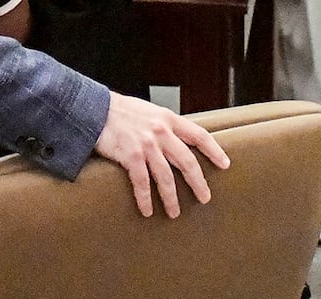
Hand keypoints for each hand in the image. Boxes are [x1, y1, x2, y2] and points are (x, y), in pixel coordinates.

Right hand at [93, 92, 229, 217]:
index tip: (225, 164)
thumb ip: (164, 126)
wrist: (95, 109)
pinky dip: (145, 198)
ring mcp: (146, 144)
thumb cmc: (121, 111)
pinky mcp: (131, 156)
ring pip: (166, 177)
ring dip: (171, 198)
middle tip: (204, 198)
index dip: (214, 150)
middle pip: (187, 161)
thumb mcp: (149, 112)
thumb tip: (177, 142)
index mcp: (168, 119)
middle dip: (198, 182)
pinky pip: (142, 182)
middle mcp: (161, 131)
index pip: (198, 135)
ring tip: (174, 212)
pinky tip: (148, 210)